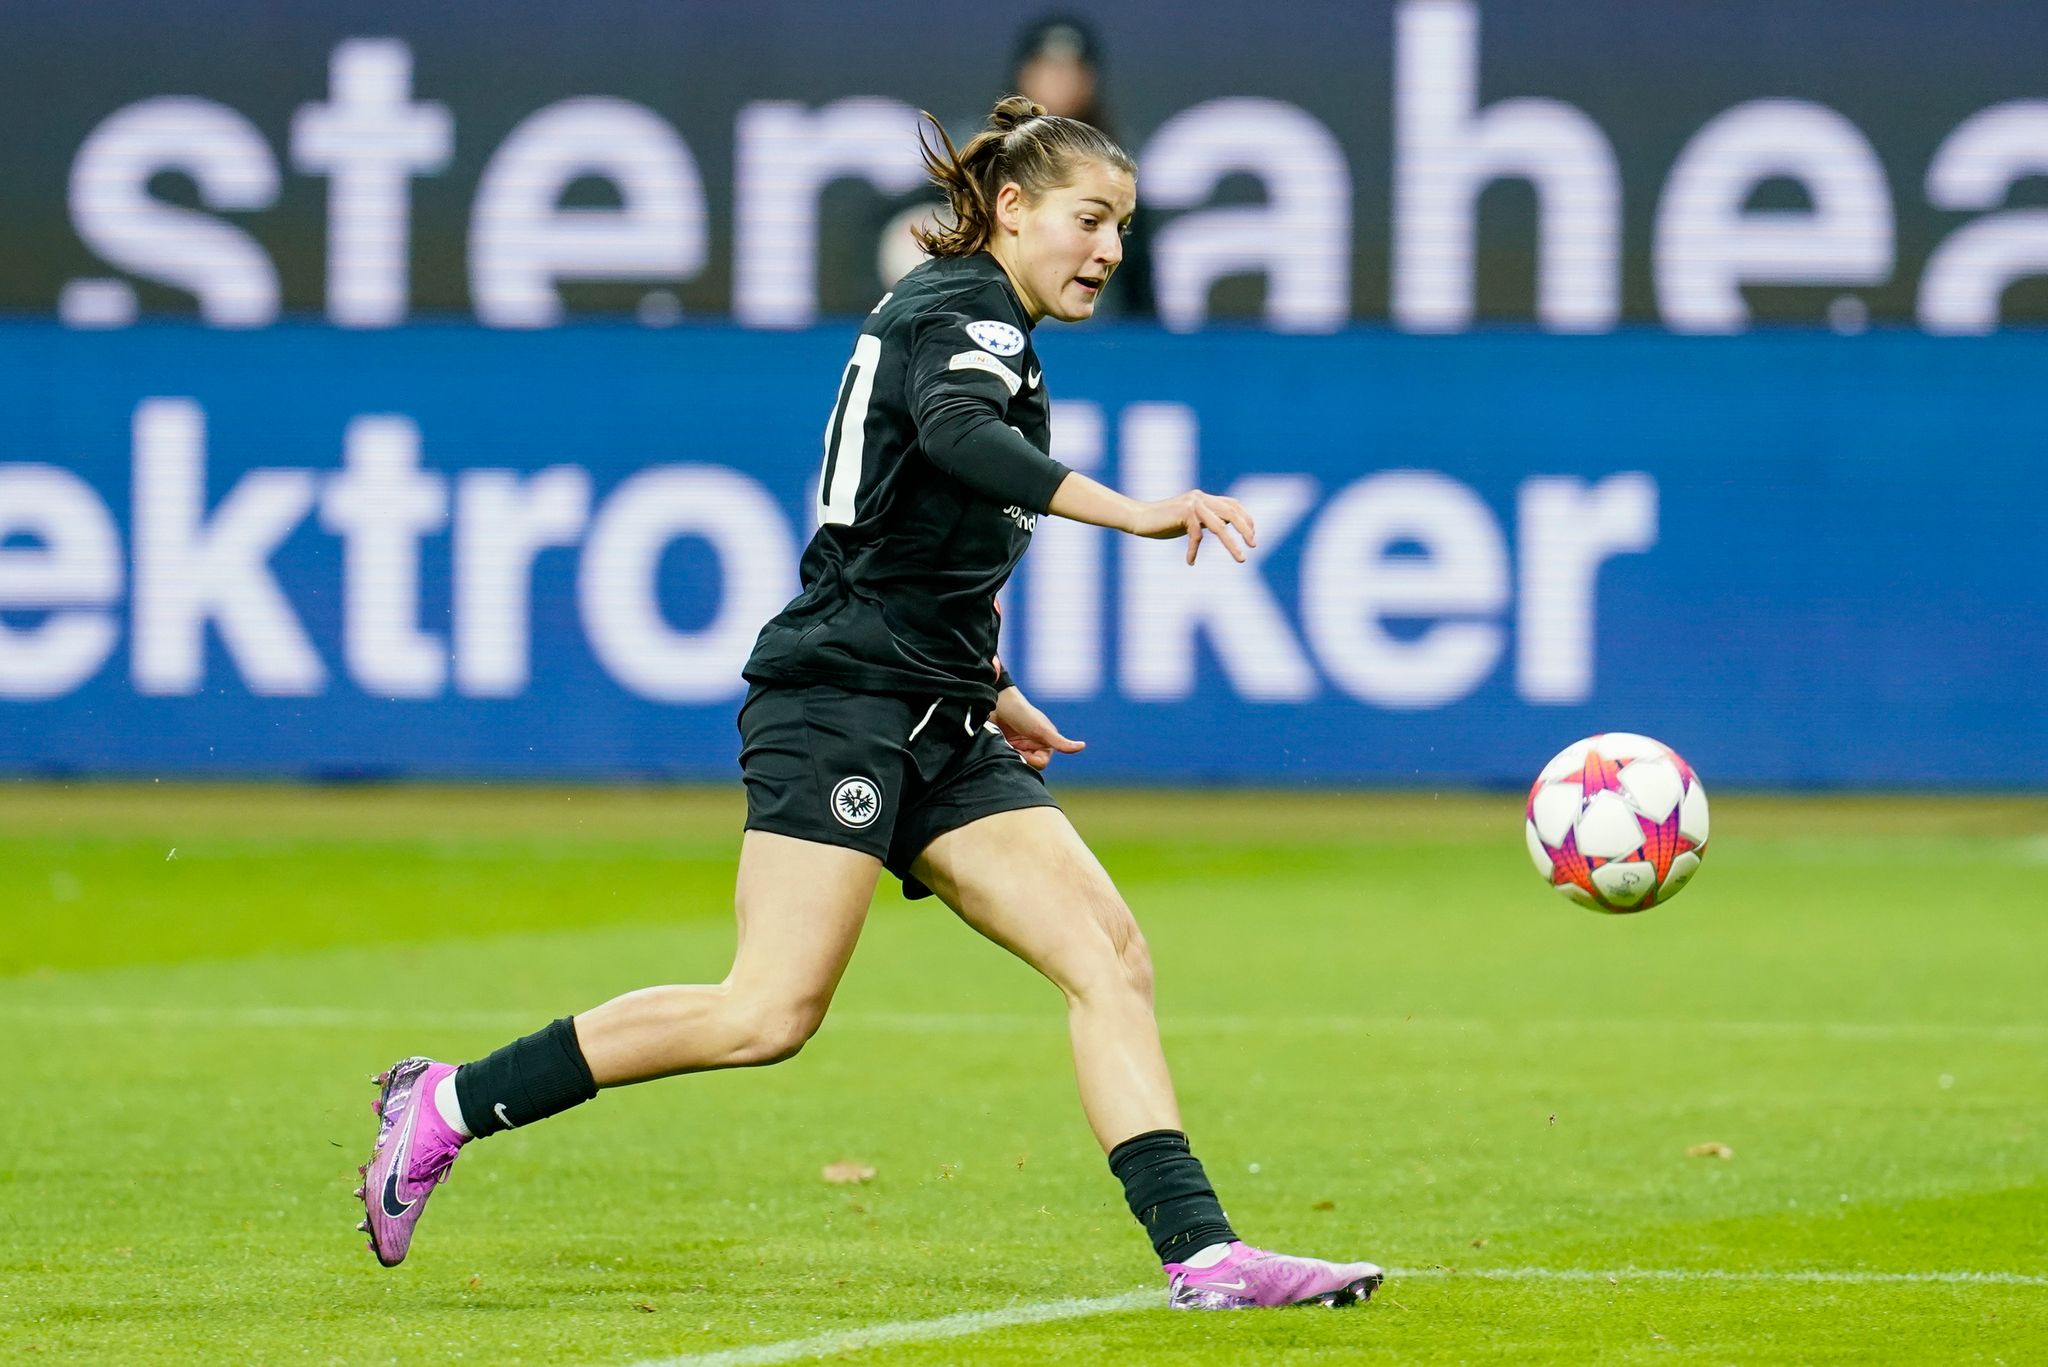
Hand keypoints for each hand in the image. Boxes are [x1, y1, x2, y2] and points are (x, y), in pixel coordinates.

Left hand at [992, 687, 1084, 770]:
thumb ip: (1060, 742)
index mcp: (1045, 742)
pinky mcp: (1005, 745)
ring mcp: (1019, 746)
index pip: (1042, 763)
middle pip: (1029, 764)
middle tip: (1012, 746)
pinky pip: (1006, 757)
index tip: (1023, 751)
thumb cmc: (1022, 714)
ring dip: (1011, 754)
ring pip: (1017, 761)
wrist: (996, 702)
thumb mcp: (1042, 729)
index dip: (1032, 759)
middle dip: (1021, 757)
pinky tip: (1000, 743)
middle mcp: (1033, 745)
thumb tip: (1082, 746)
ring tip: (1006, 742)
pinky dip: (1002, 752)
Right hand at [1125, 489, 1258, 563]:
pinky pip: (1197, 535)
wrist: (1138, 518)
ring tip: (1241, 559)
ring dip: (1232, 544)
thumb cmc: (1162, 523)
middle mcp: (1201, 497)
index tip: (1252, 535)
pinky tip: (1190, 561)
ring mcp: (1193, 504)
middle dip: (1246, 529)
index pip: (1233, 504)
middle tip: (1254, 545)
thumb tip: (1224, 527)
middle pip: (1232, 513)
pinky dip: (1194, 551)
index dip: (1246, 518)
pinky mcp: (1184, 513)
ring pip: (1220, 526)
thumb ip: (1205, 520)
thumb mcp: (1189, 520)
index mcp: (1204, 497)